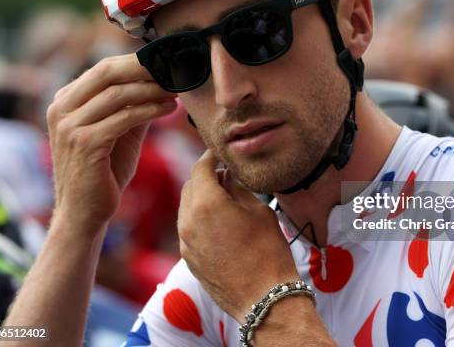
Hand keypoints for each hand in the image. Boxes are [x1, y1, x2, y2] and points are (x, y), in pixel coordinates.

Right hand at [46, 54, 177, 233]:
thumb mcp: (118, 132)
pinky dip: (150, 110)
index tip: (165, 61)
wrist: (85, 212)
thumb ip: (132, 107)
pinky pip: (124, 118)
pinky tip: (169, 109)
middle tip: (173, 68)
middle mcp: (61, 109)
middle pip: (107, 73)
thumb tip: (160, 84)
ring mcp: (70, 126)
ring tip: (177, 90)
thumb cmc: (103, 172)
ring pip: (118, 94)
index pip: (103, 69)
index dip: (136, 62)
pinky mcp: (85, 144)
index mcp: (65, 102)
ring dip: (152, 90)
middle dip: (144, 68)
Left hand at [178, 150, 299, 322]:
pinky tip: (219, 220)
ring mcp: (185, 242)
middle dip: (205, 175)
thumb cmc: (268, 253)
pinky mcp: (188, 258)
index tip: (220, 152)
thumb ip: (238, 189)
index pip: (200, 168)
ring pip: (186, 208)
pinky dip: (199, 217)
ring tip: (223, 196)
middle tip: (224, 172)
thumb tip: (228, 176)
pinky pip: (188, 228)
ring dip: (201, 197)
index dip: (210, 156)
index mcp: (206, 204)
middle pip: (190, 186)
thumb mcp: (259, 212)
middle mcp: (188, 221)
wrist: (264, 300)